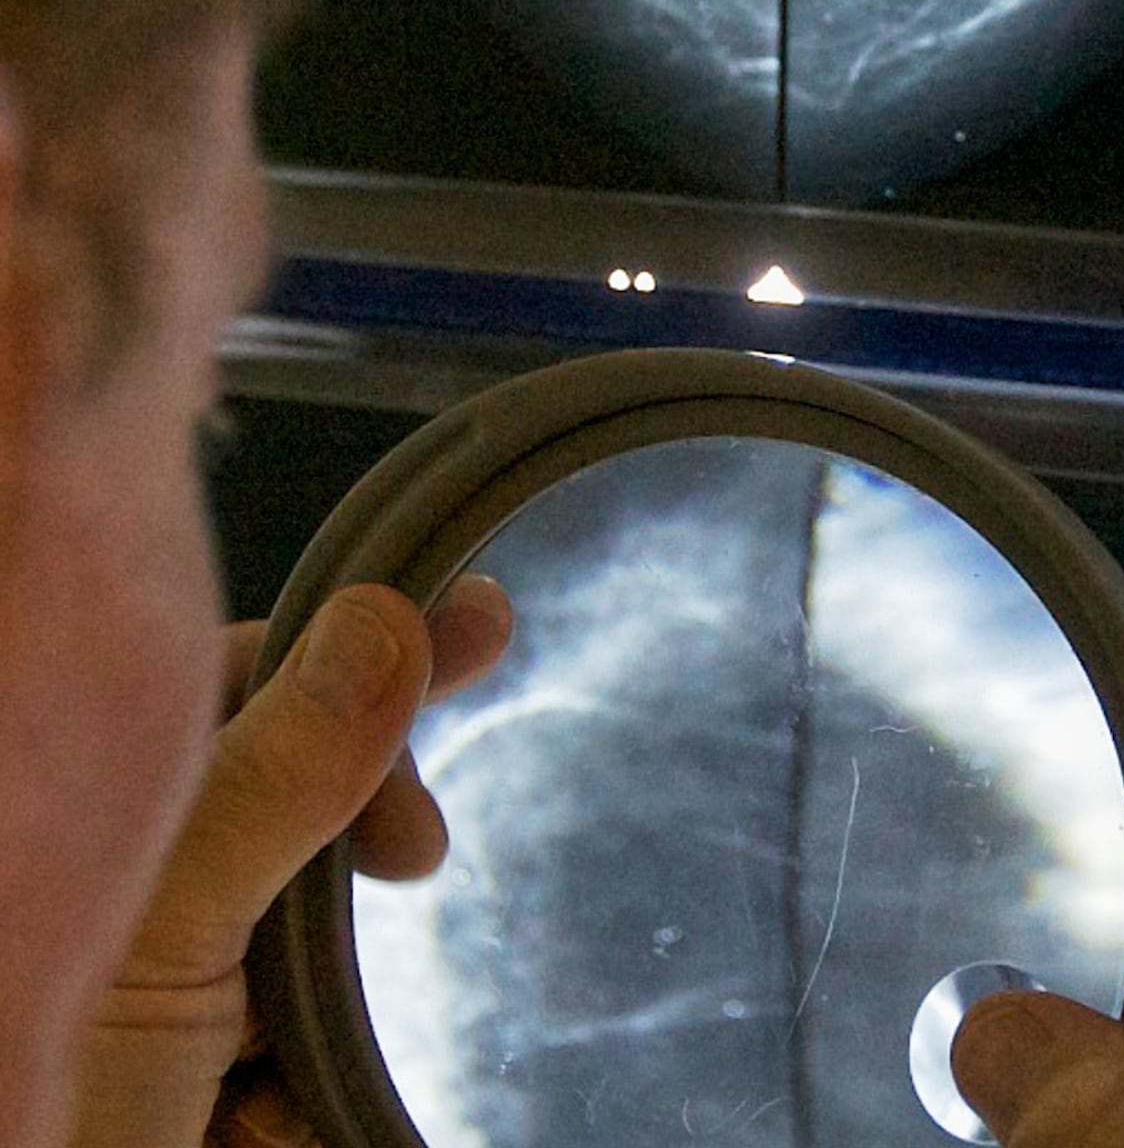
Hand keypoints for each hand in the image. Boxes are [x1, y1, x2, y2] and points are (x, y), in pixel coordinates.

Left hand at [68, 578, 511, 1147]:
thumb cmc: (44, 1109)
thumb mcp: (163, 934)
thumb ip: (274, 780)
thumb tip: (384, 619)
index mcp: (80, 816)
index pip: (232, 674)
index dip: (353, 660)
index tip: (485, 627)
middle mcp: (118, 880)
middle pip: (288, 791)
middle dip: (355, 839)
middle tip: (419, 861)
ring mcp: (153, 977)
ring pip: (304, 923)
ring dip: (315, 994)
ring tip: (261, 1068)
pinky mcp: (193, 1067)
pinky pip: (297, 1035)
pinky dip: (298, 1079)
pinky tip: (256, 1116)